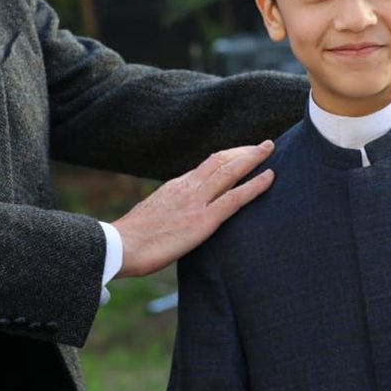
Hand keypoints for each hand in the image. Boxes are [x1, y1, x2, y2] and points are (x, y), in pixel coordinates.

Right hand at [113, 141, 274, 277]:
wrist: (119, 246)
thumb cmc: (130, 240)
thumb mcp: (150, 217)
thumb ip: (167, 212)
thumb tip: (172, 218)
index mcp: (175, 187)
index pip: (206, 166)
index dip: (227, 158)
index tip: (241, 154)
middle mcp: (187, 187)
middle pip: (221, 161)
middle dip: (244, 151)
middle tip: (264, 144)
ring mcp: (196, 201)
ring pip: (230, 171)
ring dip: (253, 158)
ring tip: (270, 149)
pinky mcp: (203, 220)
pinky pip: (235, 198)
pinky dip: (255, 185)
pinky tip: (270, 177)